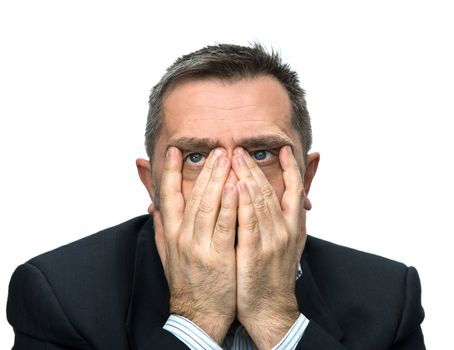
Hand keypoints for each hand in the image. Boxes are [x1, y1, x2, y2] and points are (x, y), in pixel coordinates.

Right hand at [153, 146, 237, 343]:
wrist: (198, 313)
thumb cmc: (187, 282)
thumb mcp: (167, 255)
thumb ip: (162, 230)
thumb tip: (157, 208)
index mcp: (170, 234)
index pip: (167, 196)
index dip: (170, 172)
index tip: (175, 151)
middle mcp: (182, 237)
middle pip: (192, 195)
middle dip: (204, 170)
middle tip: (216, 149)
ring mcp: (199, 247)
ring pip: (207, 205)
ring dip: (216, 179)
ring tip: (226, 157)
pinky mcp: (218, 257)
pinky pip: (224, 225)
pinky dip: (229, 204)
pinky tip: (236, 186)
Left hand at [232, 146, 304, 348]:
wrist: (270, 307)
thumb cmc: (275, 273)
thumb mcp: (288, 244)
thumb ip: (286, 219)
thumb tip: (288, 199)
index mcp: (294, 225)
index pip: (296, 189)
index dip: (291, 167)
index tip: (283, 148)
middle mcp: (286, 229)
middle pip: (271, 190)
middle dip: (256, 167)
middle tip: (241, 148)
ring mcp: (272, 240)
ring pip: (260, 201)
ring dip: (248, 177)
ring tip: (236, 157)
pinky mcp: (256, 252)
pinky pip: (249, 222)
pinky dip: (244, 203)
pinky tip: (236, 186)